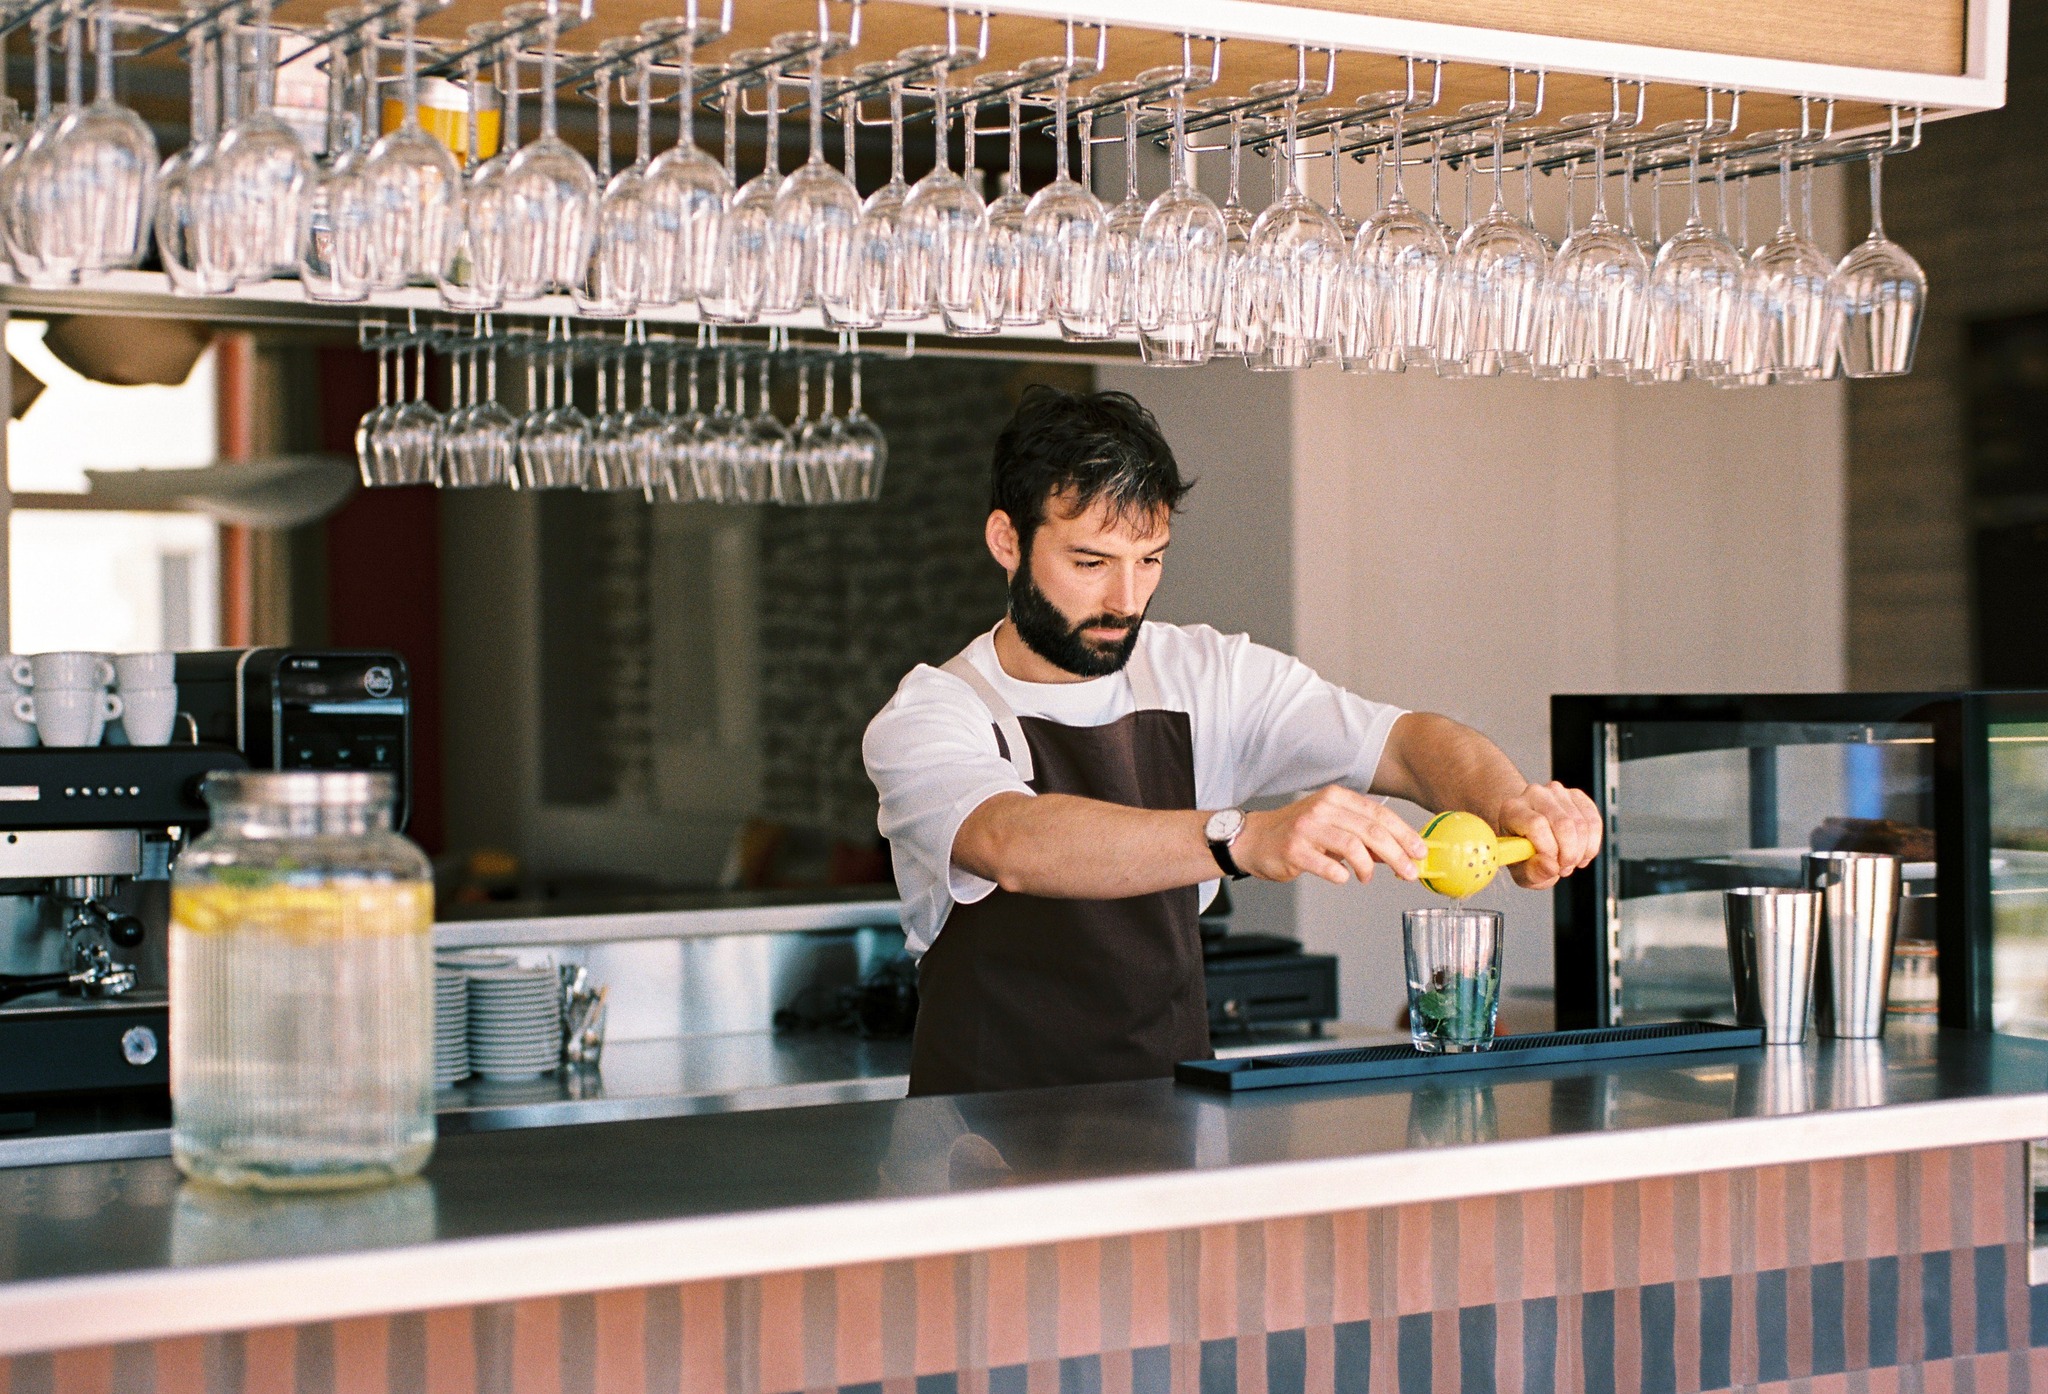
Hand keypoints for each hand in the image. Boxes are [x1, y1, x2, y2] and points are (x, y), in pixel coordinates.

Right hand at [1234, 786, 1428, 885]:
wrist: (1253, 839)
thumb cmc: (1296, 833)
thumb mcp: (1333, 827)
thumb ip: (1364, 837)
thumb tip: (1399, 852)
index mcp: (1336, 798)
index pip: (1380, 814)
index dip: (1404, 834)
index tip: (1419, 851)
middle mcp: (1323, 808)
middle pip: (1372, 831)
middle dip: (1397, 855)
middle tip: (1408, 872)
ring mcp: (1307, 828)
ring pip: (1354, 847)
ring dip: (1369, 868)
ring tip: (1368, 877)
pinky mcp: (1294, 850)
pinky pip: (1328, 866)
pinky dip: (1341, 875)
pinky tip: (1343, 877)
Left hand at [1498, 781, 1602, 887]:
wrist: (1529, 834)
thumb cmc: (1523, 853)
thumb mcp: (1521, 871)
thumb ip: (1532, 872)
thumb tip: (1551, 867)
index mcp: (1512, 810)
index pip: (1537, 824)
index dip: (1549, 850)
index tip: (1552, 866)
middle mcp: (1533, 794)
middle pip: (1563, 823)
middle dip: (1569, 854)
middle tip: (1564, 869)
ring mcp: (1556, 792)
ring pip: (1581, 824)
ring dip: (1581, 852)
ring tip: (1569, 863)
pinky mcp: (1576, 795)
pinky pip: (1594, 821)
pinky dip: (1592, 844)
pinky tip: (1581, 854)